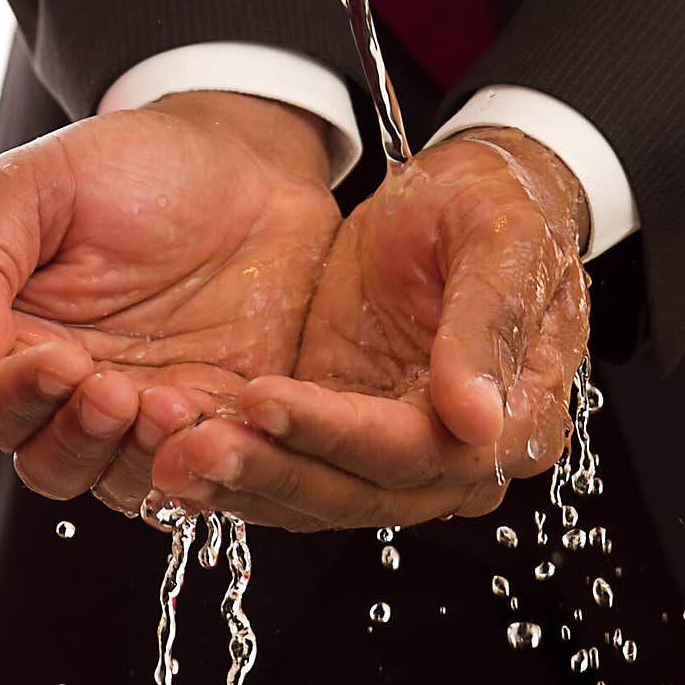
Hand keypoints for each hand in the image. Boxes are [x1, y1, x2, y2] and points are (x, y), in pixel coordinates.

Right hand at [0, 91, 338, 509]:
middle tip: (118, 391)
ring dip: (144, 458)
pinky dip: (211, 459)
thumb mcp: (34, 187)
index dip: (20, 395)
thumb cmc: (127, 164)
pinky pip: (209, 465)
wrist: (243, 155)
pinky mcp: (222, 413)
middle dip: (80, 437)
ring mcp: (150, 406)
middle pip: (51, 462)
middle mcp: (77, 389)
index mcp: (17, 339)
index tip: (63, 358)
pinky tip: (227, 421)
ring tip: (174, 405)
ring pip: (125, 479)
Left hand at [151, 128, 590, 528]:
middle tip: (195, 445)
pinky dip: (237, 464)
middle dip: (272, 469)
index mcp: (514, 419)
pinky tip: (177, 450)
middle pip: (358, 490)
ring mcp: (395, 448)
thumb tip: (477, 421)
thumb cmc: (499, 206)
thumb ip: (488, 326)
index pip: (417, 449)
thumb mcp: (503, 244)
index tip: (267, 397)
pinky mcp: (343, 426)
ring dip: (242, 479)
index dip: (338, 433)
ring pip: (315, 493)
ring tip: (169, 456)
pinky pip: (290, 464)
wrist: (468, 191)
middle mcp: (456, 455)